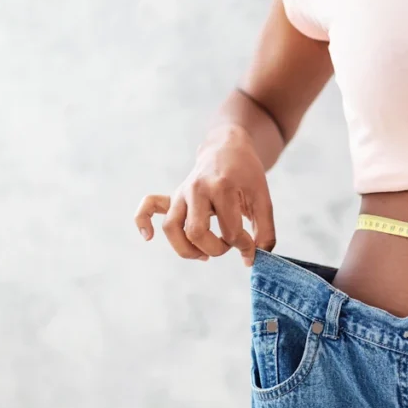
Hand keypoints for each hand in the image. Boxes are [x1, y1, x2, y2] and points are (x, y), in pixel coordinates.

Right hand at [134, 126, 275, 266]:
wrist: (228, 148)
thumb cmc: (247, 175)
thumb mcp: (264, 199)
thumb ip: (265, 231)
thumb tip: (253, 260)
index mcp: (223, 188)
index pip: (230, 231)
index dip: (244, 246)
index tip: (251, 247)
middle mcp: (197, 189)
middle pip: (196, 232)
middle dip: (216, 248)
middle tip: (228, 245)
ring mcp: (182, 192)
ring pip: (171, 228)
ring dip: (187, 249)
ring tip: (204, 255)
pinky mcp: (173, 195)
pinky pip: (149, 206)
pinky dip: (143, 221)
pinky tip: (147, 237)